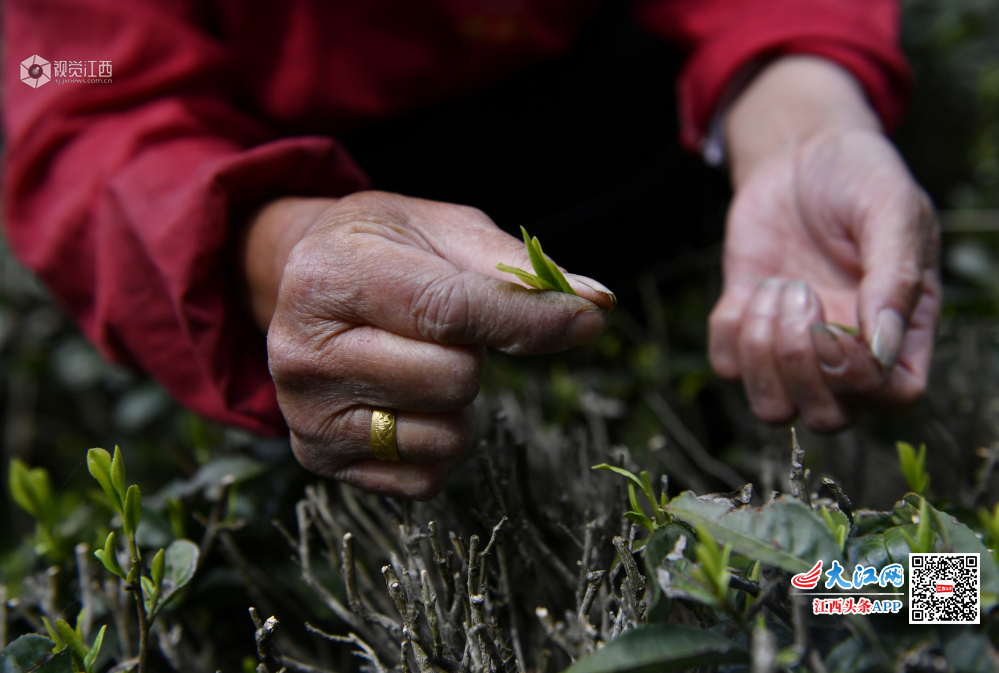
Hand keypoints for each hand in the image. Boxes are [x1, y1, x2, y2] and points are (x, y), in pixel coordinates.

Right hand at [241, 192, 614, 498]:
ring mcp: (308, 414)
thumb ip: (514, 267)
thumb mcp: (439, 229)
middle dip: (476, 353)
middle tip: (443, 328)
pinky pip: (426, 476)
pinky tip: (407, 401)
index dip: (529, 320)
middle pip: (455, 379)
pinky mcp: (322, 458)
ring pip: (445, 435)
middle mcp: (304, 352)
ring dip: (460, 403)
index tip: (588, 320)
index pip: (450, 312)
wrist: (301, 284)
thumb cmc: (381, 251)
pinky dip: (439, 442)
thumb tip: (595, 305)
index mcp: (331, 277)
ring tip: (421, 361)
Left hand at [708, 57, 939, 430]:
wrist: (799, 154)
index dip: (861, 380)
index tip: (837, 323)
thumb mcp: (891, 209)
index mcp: (901, 331)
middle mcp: (848, 352)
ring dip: (762, 351)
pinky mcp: (746, 328)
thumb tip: (883, 347)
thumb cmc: (859, 178)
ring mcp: (794, 346)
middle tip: (800, 294)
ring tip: (775, 288)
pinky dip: (730, 329)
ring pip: (771, 407)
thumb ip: (896, 276)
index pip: (894, 399)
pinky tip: (751, 285)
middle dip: (800, 366)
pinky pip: (726, 366)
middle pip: (828, 418)